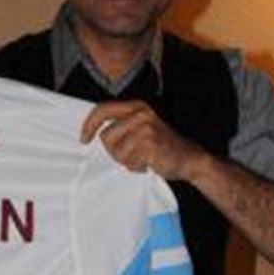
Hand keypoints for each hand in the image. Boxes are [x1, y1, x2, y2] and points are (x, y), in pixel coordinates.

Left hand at [80, 99, 206, 181]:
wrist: (189, 158)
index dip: (89, 125)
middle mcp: (140, 114)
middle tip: (133, 154)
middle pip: (106, 137)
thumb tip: (90, 131)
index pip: (102, 109)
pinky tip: (149, 163)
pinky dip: (137, 168)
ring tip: (143, 158)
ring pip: (116, 152)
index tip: (84, 139)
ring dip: (127, 161)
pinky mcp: (150, 144)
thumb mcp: (139, 128)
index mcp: (136, 106)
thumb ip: (120, 125)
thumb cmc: (160, 146)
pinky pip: (129, 162)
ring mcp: (146, 128)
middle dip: (114, 151)